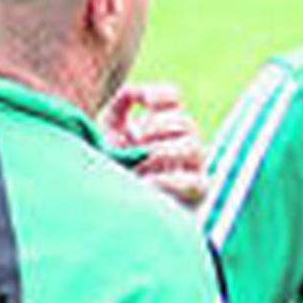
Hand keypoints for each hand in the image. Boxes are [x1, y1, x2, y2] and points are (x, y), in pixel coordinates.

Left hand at [102, 83, 206, 208]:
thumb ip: (122, 104)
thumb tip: (139, 95)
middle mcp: (179, 145)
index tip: (146, 102)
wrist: (107, 208)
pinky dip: (171, 180)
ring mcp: (190, 170)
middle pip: (186, 122)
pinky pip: (195, 183)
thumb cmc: (108, 166)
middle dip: (161, 126)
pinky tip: (147, 180)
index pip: (173, 99)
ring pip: (195, 147)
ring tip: (142, 160)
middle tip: (140, 138)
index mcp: (160, 126)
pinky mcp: (192, 197)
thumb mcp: (108, 130)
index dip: (164, 95)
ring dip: (166, 150)